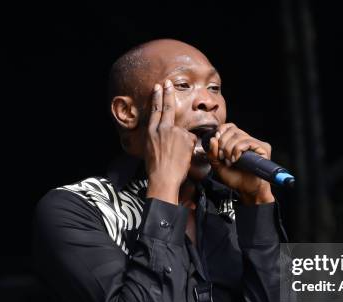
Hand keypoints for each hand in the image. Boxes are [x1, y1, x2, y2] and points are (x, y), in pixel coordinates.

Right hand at [145, 80, 197, 204]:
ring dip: (183, 144)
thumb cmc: (156, 169)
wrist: (163, 178)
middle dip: (167, 93)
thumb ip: (158, 138)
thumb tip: (165, 135)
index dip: (157, 98)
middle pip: (166, 108)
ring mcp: (174, 132)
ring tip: (177, 157)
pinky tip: (183, 157)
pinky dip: (190, 149)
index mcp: (151, 132)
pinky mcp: (185, 137)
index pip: (155, 111)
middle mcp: (162, 129)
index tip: (158, 88)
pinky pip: (191, 141)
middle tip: (168, 82)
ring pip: (184, 133)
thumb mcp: (151, 150)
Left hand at [207, 123, 274, 204]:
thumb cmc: (236, 179)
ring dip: (229, 149)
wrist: (247, 190)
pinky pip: (247, 142)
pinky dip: (238, 150)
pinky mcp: (263, 148)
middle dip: (223, 143)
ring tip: (230, 161)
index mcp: (238, 142)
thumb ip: (213, 154)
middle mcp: (248, 140)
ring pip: (238, 136)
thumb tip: (213, 139)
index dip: (221, 132)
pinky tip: (236, 159)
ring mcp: (256, 143)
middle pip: (232, 130)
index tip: (216, 143)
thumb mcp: (218, 166)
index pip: (229, 127)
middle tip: (222, 157)